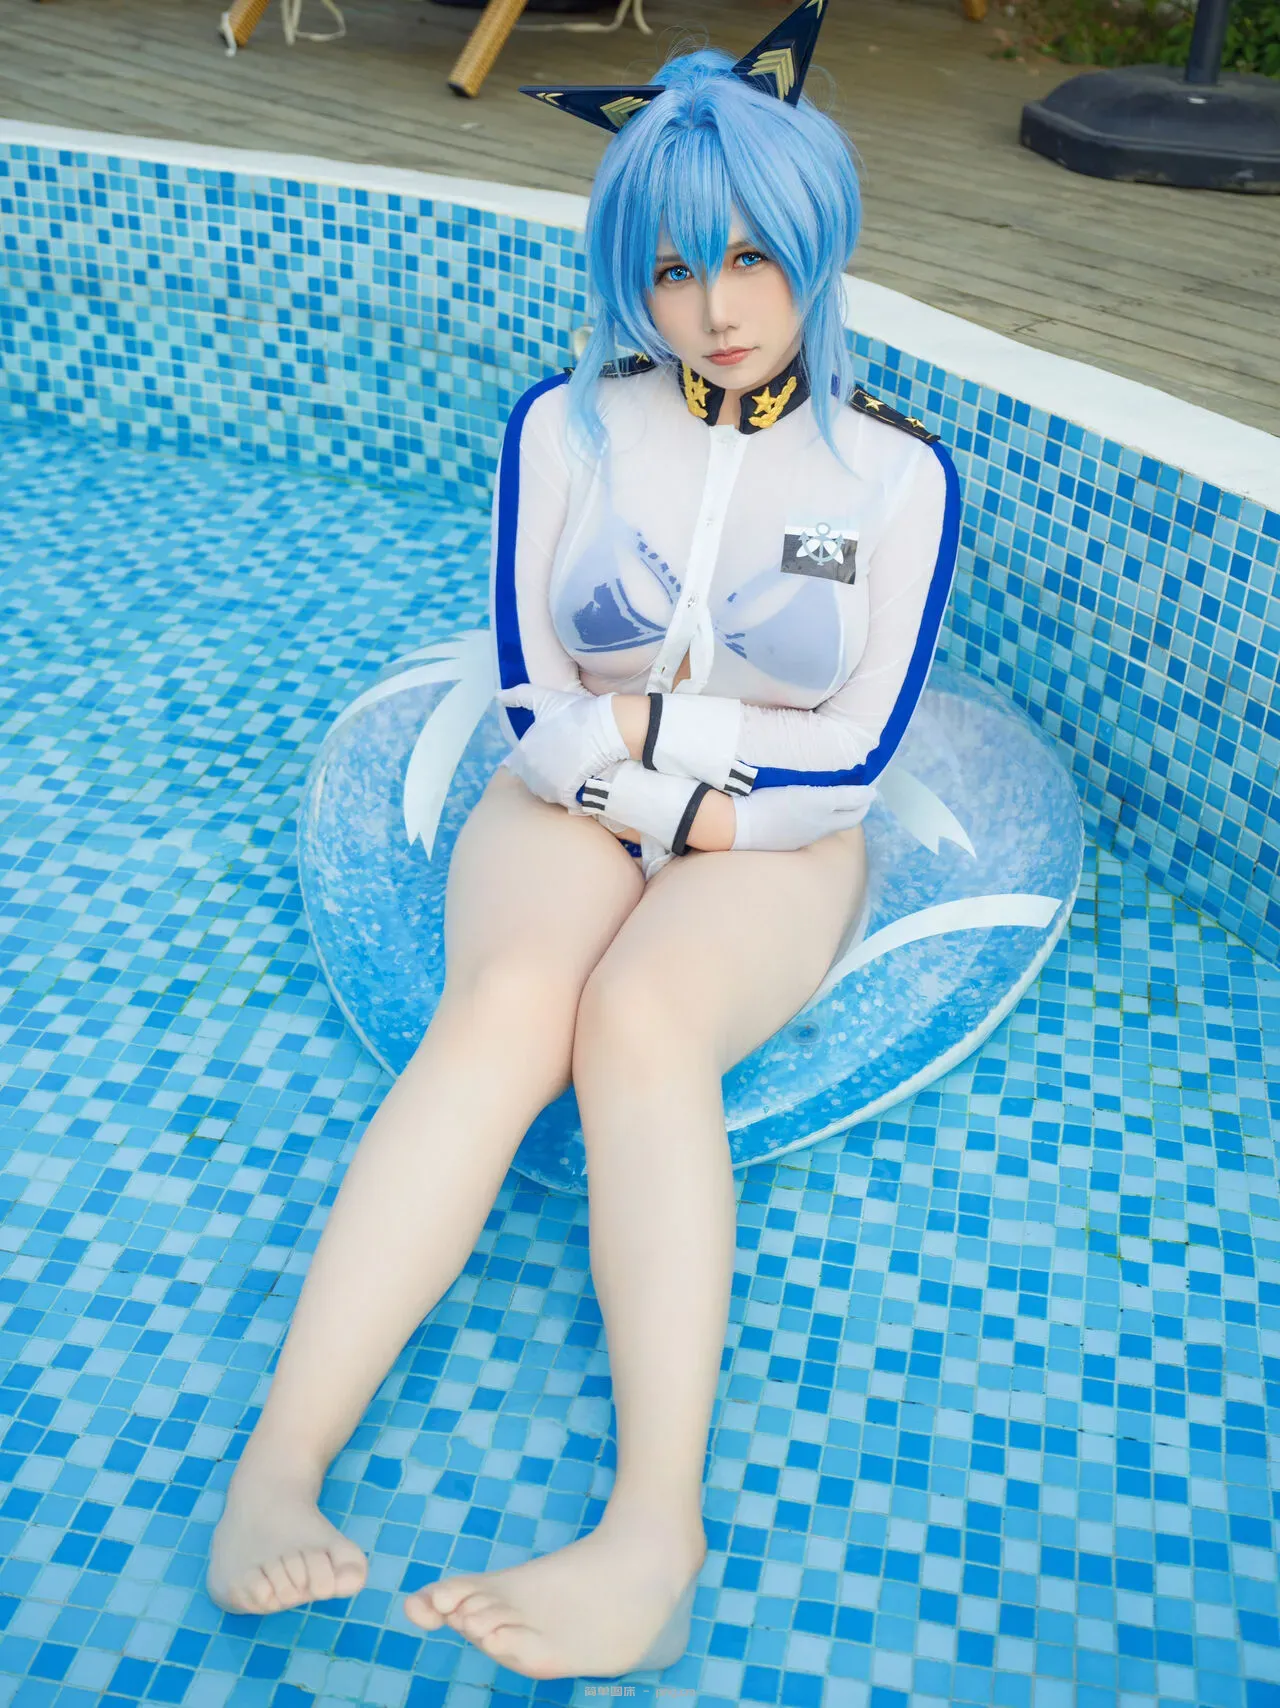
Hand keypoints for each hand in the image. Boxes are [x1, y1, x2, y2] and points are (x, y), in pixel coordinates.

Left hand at [494, 683, 629, 810]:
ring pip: (547, 792)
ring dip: (555, 788)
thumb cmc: (574, 712)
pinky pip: (565, 801)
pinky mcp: (566, 793)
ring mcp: (548, 783)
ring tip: (569, 778)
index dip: (532, 759)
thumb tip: (498, 695)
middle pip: (533, 780)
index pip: (518, 763)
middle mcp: (531, 770)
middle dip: (543, 775)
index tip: (548, 754)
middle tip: (561, 766)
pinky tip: (579, 789)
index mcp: (524, 750)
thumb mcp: (543, 698)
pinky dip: (571, 799)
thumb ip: (518, 696)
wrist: (604, 728)